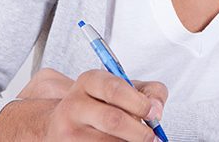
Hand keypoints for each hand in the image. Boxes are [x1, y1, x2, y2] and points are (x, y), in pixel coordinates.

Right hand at [0, 69, 167, 141]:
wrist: (61, 124)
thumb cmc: (100, 105)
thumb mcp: (124, 89)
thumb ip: (149, 92)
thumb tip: (157, 109)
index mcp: (89, 82)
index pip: (115, 89)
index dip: (140, 103)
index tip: (154, 114)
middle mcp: (74, 105)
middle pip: (113, 120)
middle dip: (139, 131)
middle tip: (152, 137)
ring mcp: (67, 131)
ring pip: (108, 141)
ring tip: (134, 139)